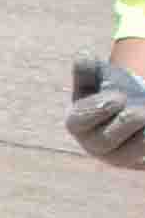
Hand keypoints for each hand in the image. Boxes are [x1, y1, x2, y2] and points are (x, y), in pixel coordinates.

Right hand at [66, 52, 144, 168]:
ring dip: (144, 137)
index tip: (118, 98)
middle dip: (126, 123)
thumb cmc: (110, 93)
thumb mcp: (98, 79)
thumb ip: (89, 70)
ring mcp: (119, 157)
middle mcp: (95, 145)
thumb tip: (83, 55)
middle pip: (106, 140)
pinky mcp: (140, 162)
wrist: (131, 117)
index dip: (97, 111)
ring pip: (132, 153)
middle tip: (141, 112)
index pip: (79, 121)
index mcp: (78, 123)